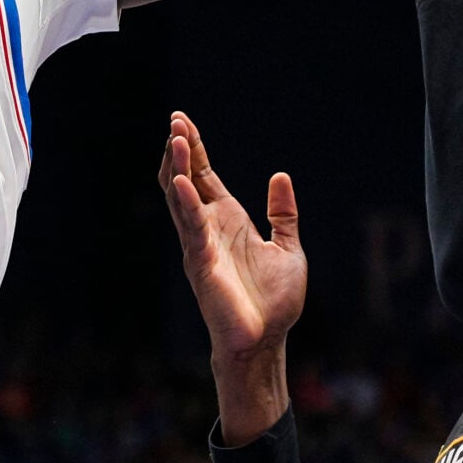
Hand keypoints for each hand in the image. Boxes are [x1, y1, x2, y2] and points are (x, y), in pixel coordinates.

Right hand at [159, 114, 305, 363]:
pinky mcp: (202, 265)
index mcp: (227, 221)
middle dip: (179, 151)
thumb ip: (282, 214)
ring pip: (181, 199)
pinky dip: (186, 205)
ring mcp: (201, 245)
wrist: (266, 341)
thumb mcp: (287, 248)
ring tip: (174, 139)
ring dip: (177, 168)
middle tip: (174, 121)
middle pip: (186, 180)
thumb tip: (280, 176)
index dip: (193, 149)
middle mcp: (208, 229)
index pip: (203, 176)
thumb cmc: (274, 302)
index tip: (182, 121)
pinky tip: (181, 183)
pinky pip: (191, 230)